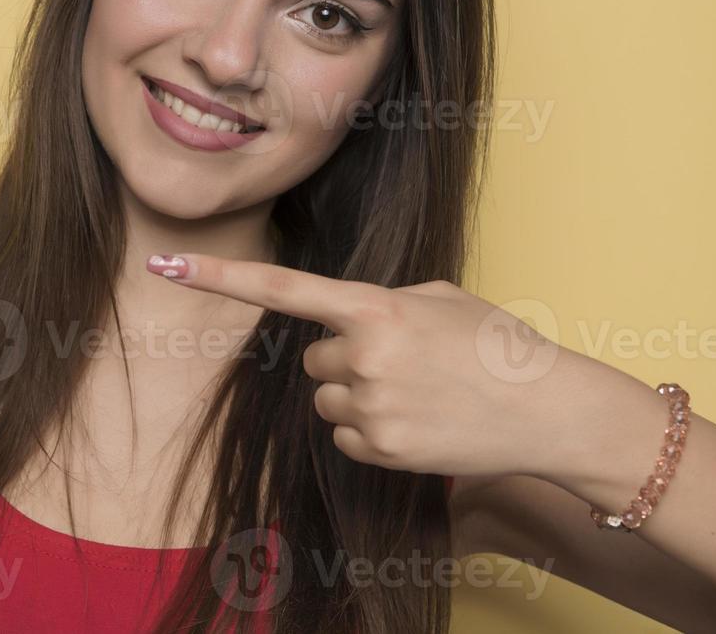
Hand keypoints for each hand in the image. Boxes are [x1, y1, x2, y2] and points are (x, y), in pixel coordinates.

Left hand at [145, 251, 592, 479]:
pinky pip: (345, 434)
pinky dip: (372, 429)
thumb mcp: (438, 298)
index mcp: (375, 307)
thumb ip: (378, 302)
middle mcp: (363, 357)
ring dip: (359, 394)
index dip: (218, 276)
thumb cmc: (496, 344)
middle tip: (405, 361)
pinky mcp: (380, 450)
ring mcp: (370, 408)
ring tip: (420, 392)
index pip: (281, 288)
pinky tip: (420, 421)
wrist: (549, 409)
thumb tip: (339, 324)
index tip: (166, 265)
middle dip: (347, 357)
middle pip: (314, 357)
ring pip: (327, 398)